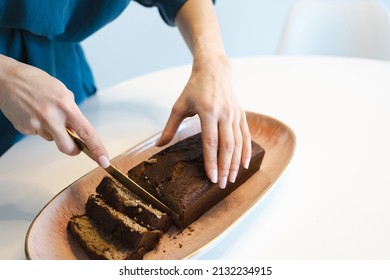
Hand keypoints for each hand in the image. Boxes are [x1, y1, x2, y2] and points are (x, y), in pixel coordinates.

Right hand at [0, 55, 109, 167]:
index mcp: (66, 106)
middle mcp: (52, 117)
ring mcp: (36, 124)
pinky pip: (38, 134)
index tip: (104, 161)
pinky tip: (32, 113)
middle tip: (75, 146)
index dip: (97, 148)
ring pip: (52, 139)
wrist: (6, 79)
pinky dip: (38, 127)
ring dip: (52, 131)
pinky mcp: (24, 128)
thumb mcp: (61, 91)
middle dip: (73, 150)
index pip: (87, 132)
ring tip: (43, 112)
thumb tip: (77, 127)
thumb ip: (71, 110)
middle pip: (68, 147)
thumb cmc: (36, 82)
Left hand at [156, 54, 251, 188]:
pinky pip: (246, 136)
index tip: (212, 178)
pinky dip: (246, 151)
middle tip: (222, 184)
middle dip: (225, 167)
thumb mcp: (179, 106)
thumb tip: (158, 146)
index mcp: (207, 112)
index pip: (210, 142)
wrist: (214, 70)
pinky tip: (244, 164)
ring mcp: (235, 114)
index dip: (211, 162)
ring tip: (231, 179)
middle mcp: (224, 114)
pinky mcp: (241, 114)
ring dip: (235, 163)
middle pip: (227, 146)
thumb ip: (170, 127)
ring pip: (238, 143)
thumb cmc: (194, 88)